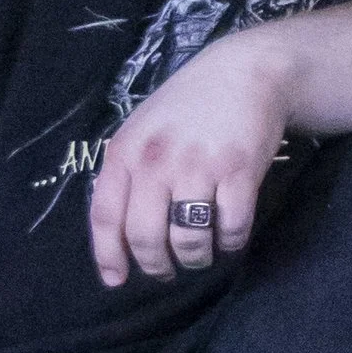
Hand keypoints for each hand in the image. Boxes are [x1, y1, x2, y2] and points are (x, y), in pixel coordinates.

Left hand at [91, 27, 288, 285]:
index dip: (109, 254)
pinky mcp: (239, 171)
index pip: (106, 214)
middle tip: (169, 270)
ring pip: (188, 239)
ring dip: (197, 257)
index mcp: (126, 151)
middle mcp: (156, 161)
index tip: (117, 280)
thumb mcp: (144, 130)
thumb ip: (129, 172)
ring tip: (202, 254)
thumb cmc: (190, 105)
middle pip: (146, 236)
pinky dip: (231, 241)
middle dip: (158, 265)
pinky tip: (231, 235)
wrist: (245, 72)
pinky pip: (231, 227)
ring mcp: (198, 166)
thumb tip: (122, 231)